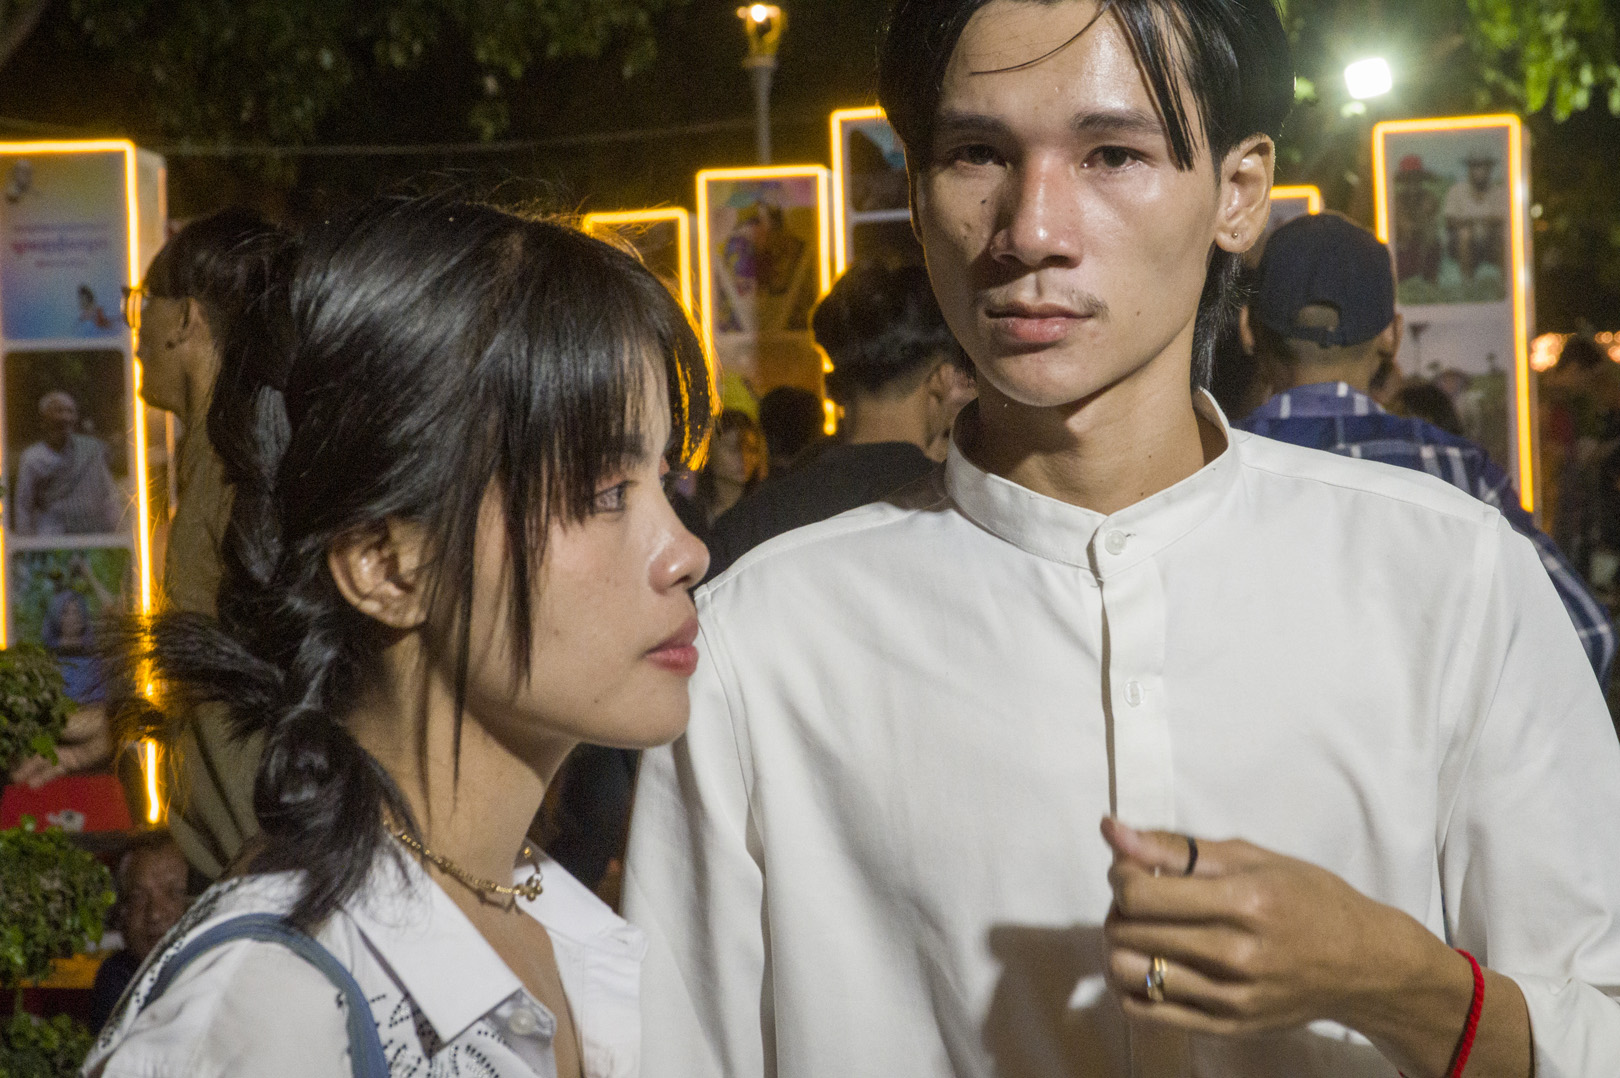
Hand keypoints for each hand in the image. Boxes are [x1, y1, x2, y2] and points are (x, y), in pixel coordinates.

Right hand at [8, 705, 112, 787]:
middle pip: (30, 751)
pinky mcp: (69, 763)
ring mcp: (60, 751)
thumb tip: (18, 737)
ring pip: (39, 762)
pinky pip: (51, 771)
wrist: (112, 731)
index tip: (5, 752)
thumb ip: (38, 732)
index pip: (27, 735)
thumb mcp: (58, 723)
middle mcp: (52, 737)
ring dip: (26, 771)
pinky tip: (30, 785)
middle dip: (18, 761)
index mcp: (49, 722)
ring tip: (14, 780)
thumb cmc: (85, 721)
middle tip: (6, 771)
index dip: (16, 744)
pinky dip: (41, 777)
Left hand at [1100, 817, 1456, 1037]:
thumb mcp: (1251, 857)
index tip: (1133, 868)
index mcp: (1245, 902)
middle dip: (1119, 906)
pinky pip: (1146, 1012)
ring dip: (1120, 945)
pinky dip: (1132, 985)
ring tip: (1143, 930)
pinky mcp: (1227, 1027)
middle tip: (1140, 896)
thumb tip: (1112, 832)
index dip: (1121, 875)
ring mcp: (1231, 998)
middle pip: (1128, 931)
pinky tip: (1151, 963)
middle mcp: (1237, 956)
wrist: (1363, 965)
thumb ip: (1176, 848)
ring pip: (1128, 973)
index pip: (1139, 894)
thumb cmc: (1309, 899)